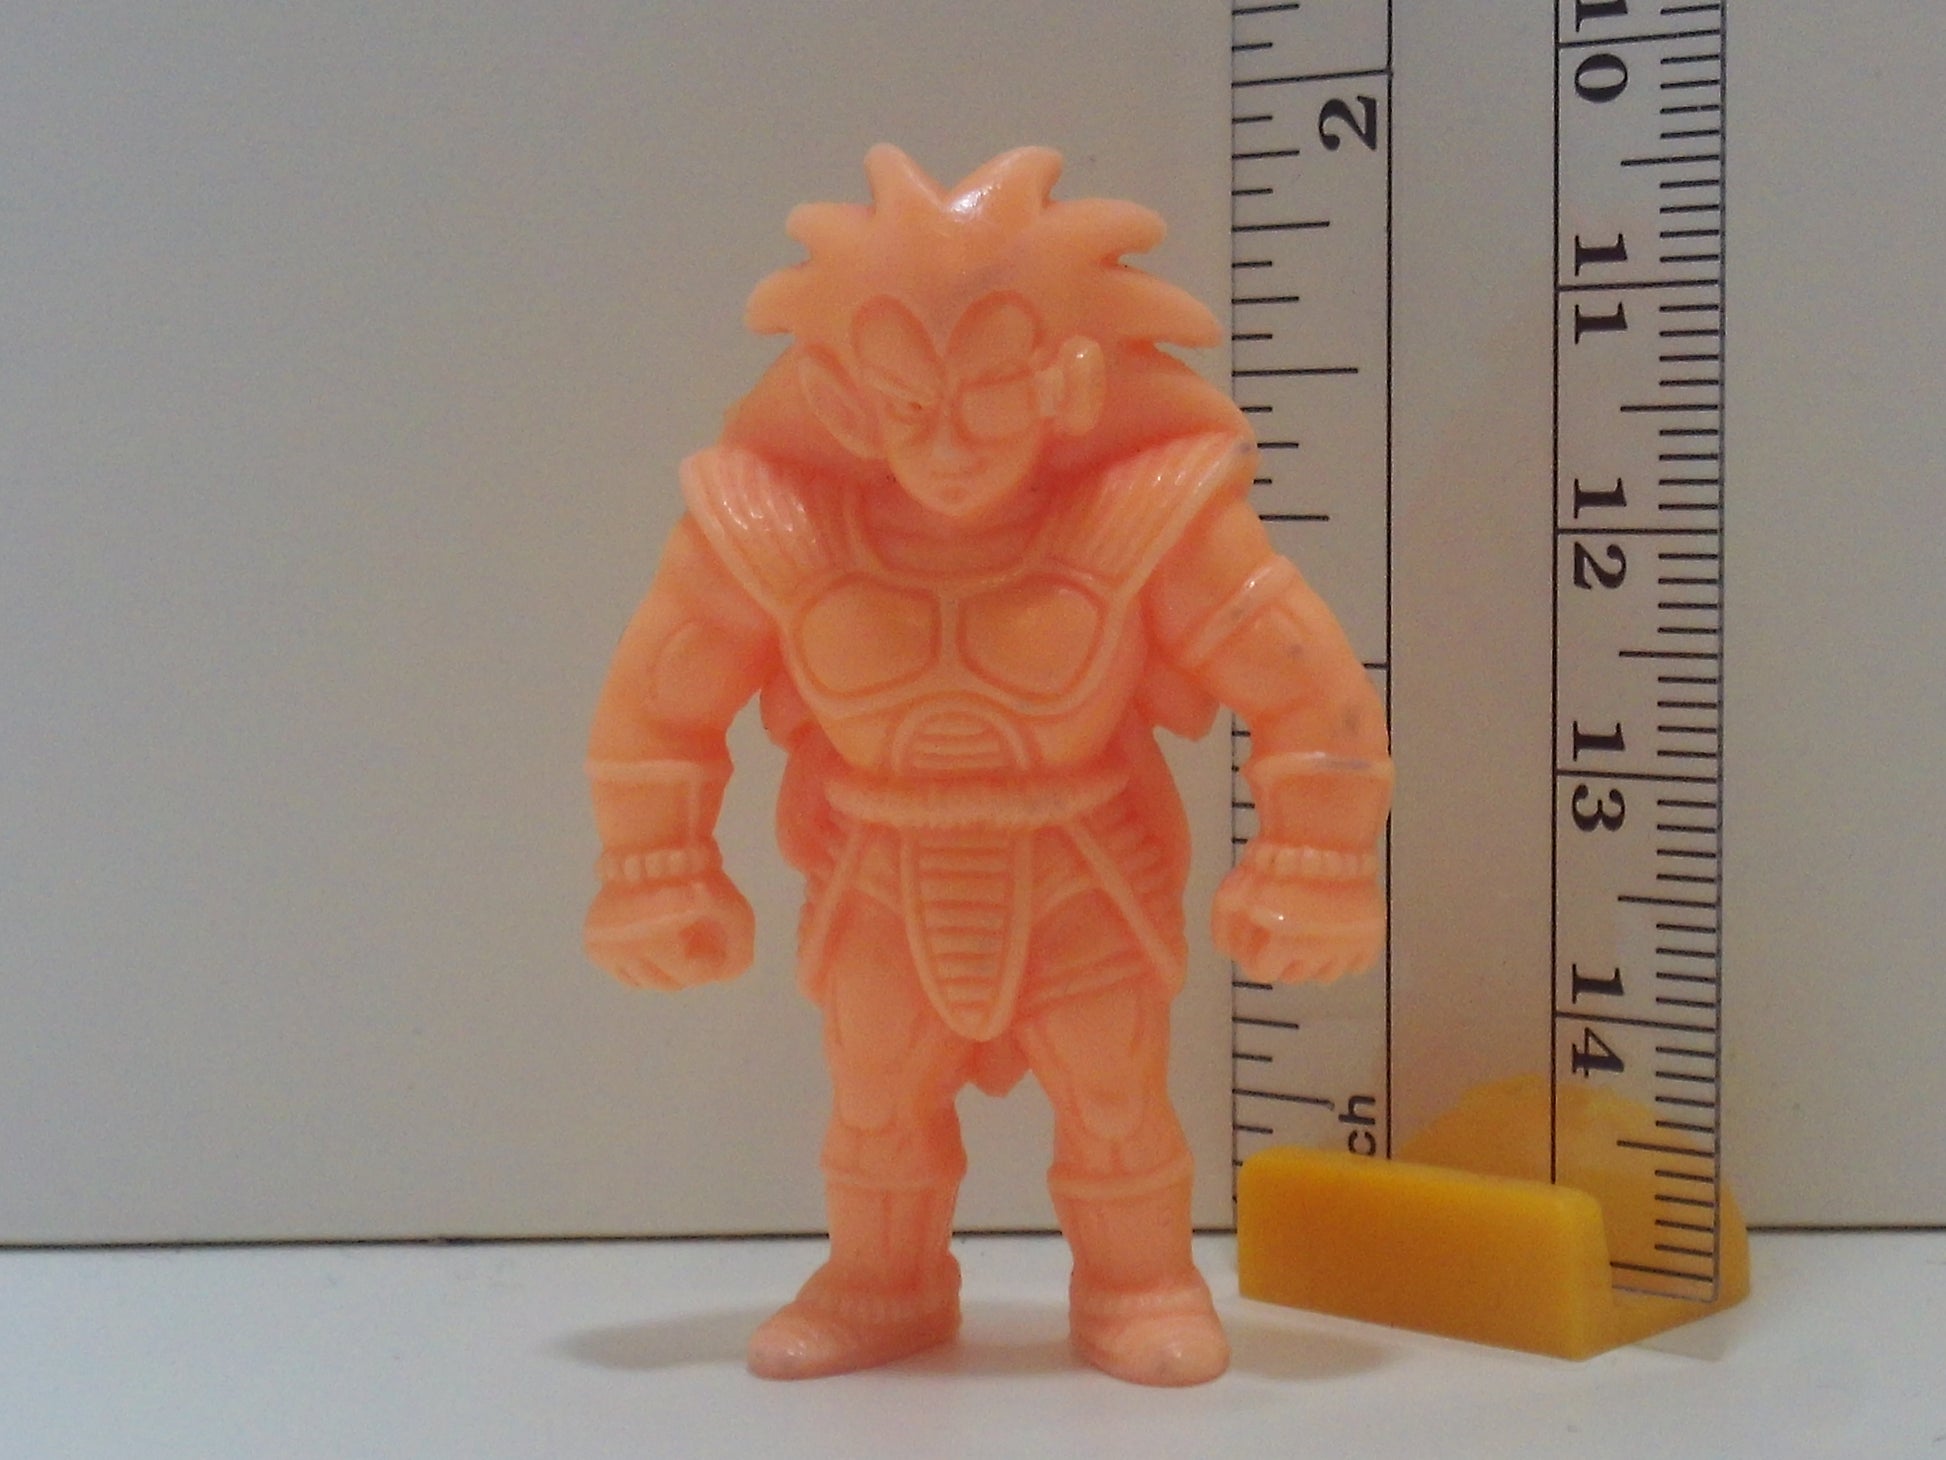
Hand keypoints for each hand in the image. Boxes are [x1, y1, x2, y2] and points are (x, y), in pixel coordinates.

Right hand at [584, 871, 755, 990]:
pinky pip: (624, 974)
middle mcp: (623, 950)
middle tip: (698, 941)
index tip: (719, 945)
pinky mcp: (594, 947)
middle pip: (668, 982)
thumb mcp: (732, 908)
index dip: (712, 962)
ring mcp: (605, 949)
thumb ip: (739, 950)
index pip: (693, 974)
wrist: (649, 848)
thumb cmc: (696, 876)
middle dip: (689, 966)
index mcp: (654, 940)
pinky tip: (657, 945)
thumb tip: (726, 978)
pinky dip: (642, 967)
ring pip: (644, 982)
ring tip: (678, 939)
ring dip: (666, 969)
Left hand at [1212, 860, 1384, 984]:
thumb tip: (1228, 952)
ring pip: (1324, 975)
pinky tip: (1334, 934)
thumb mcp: (1232, 893)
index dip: (1254, 957)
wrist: (1325, 838)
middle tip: (1281, 933)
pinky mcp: (1370, 941)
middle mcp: (1317, 957)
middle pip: (1292, 976)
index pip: (1261, 973)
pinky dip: (1344, 955)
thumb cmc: (1275, 866)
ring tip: (1308, 932)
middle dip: (1282, 959)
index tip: (1256, 942)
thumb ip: (1225, 929)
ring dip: (1312, 960)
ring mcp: (1347, 951)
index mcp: (1283, 948)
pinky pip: (1355, 964)